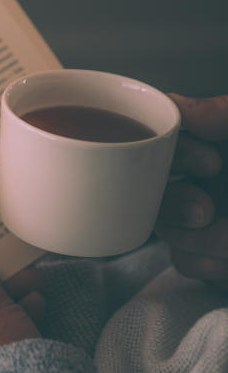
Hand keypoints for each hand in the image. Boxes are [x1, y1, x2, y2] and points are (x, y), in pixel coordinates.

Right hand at [155, 93, 227, 287]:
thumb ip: (226, 113)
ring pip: (166, 228)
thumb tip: (177, 106)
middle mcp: (209, 176)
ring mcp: (207, 217)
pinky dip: (209, 266)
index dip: (174, 150)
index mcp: (220, 139)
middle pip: (151, 185)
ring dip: (201, 242)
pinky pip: (186, 260)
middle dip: (176, 204)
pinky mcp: (213, 256)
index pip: (166, 135)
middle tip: (208, 212)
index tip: (211, 161)